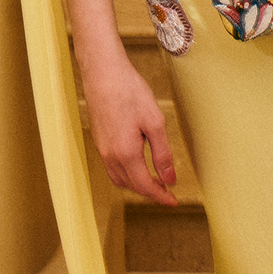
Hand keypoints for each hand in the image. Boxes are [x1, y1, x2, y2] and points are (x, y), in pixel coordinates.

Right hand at [81, 50, 177, 206]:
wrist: (103, 72)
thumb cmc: (129, 91)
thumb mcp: (154, 122)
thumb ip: (162, 154)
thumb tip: (170, 179)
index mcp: (126, 153)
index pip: (145, 186)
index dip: (161, 197)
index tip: (174, 202)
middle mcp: (110, 156)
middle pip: (132, 186)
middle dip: (150, 192)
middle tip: (168, 191)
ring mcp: (102, 148)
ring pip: (120, 179)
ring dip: (137, 184)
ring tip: (155, 179)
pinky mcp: (98, 140)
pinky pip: (112, 167)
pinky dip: (126, 173)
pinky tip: (137, 163)